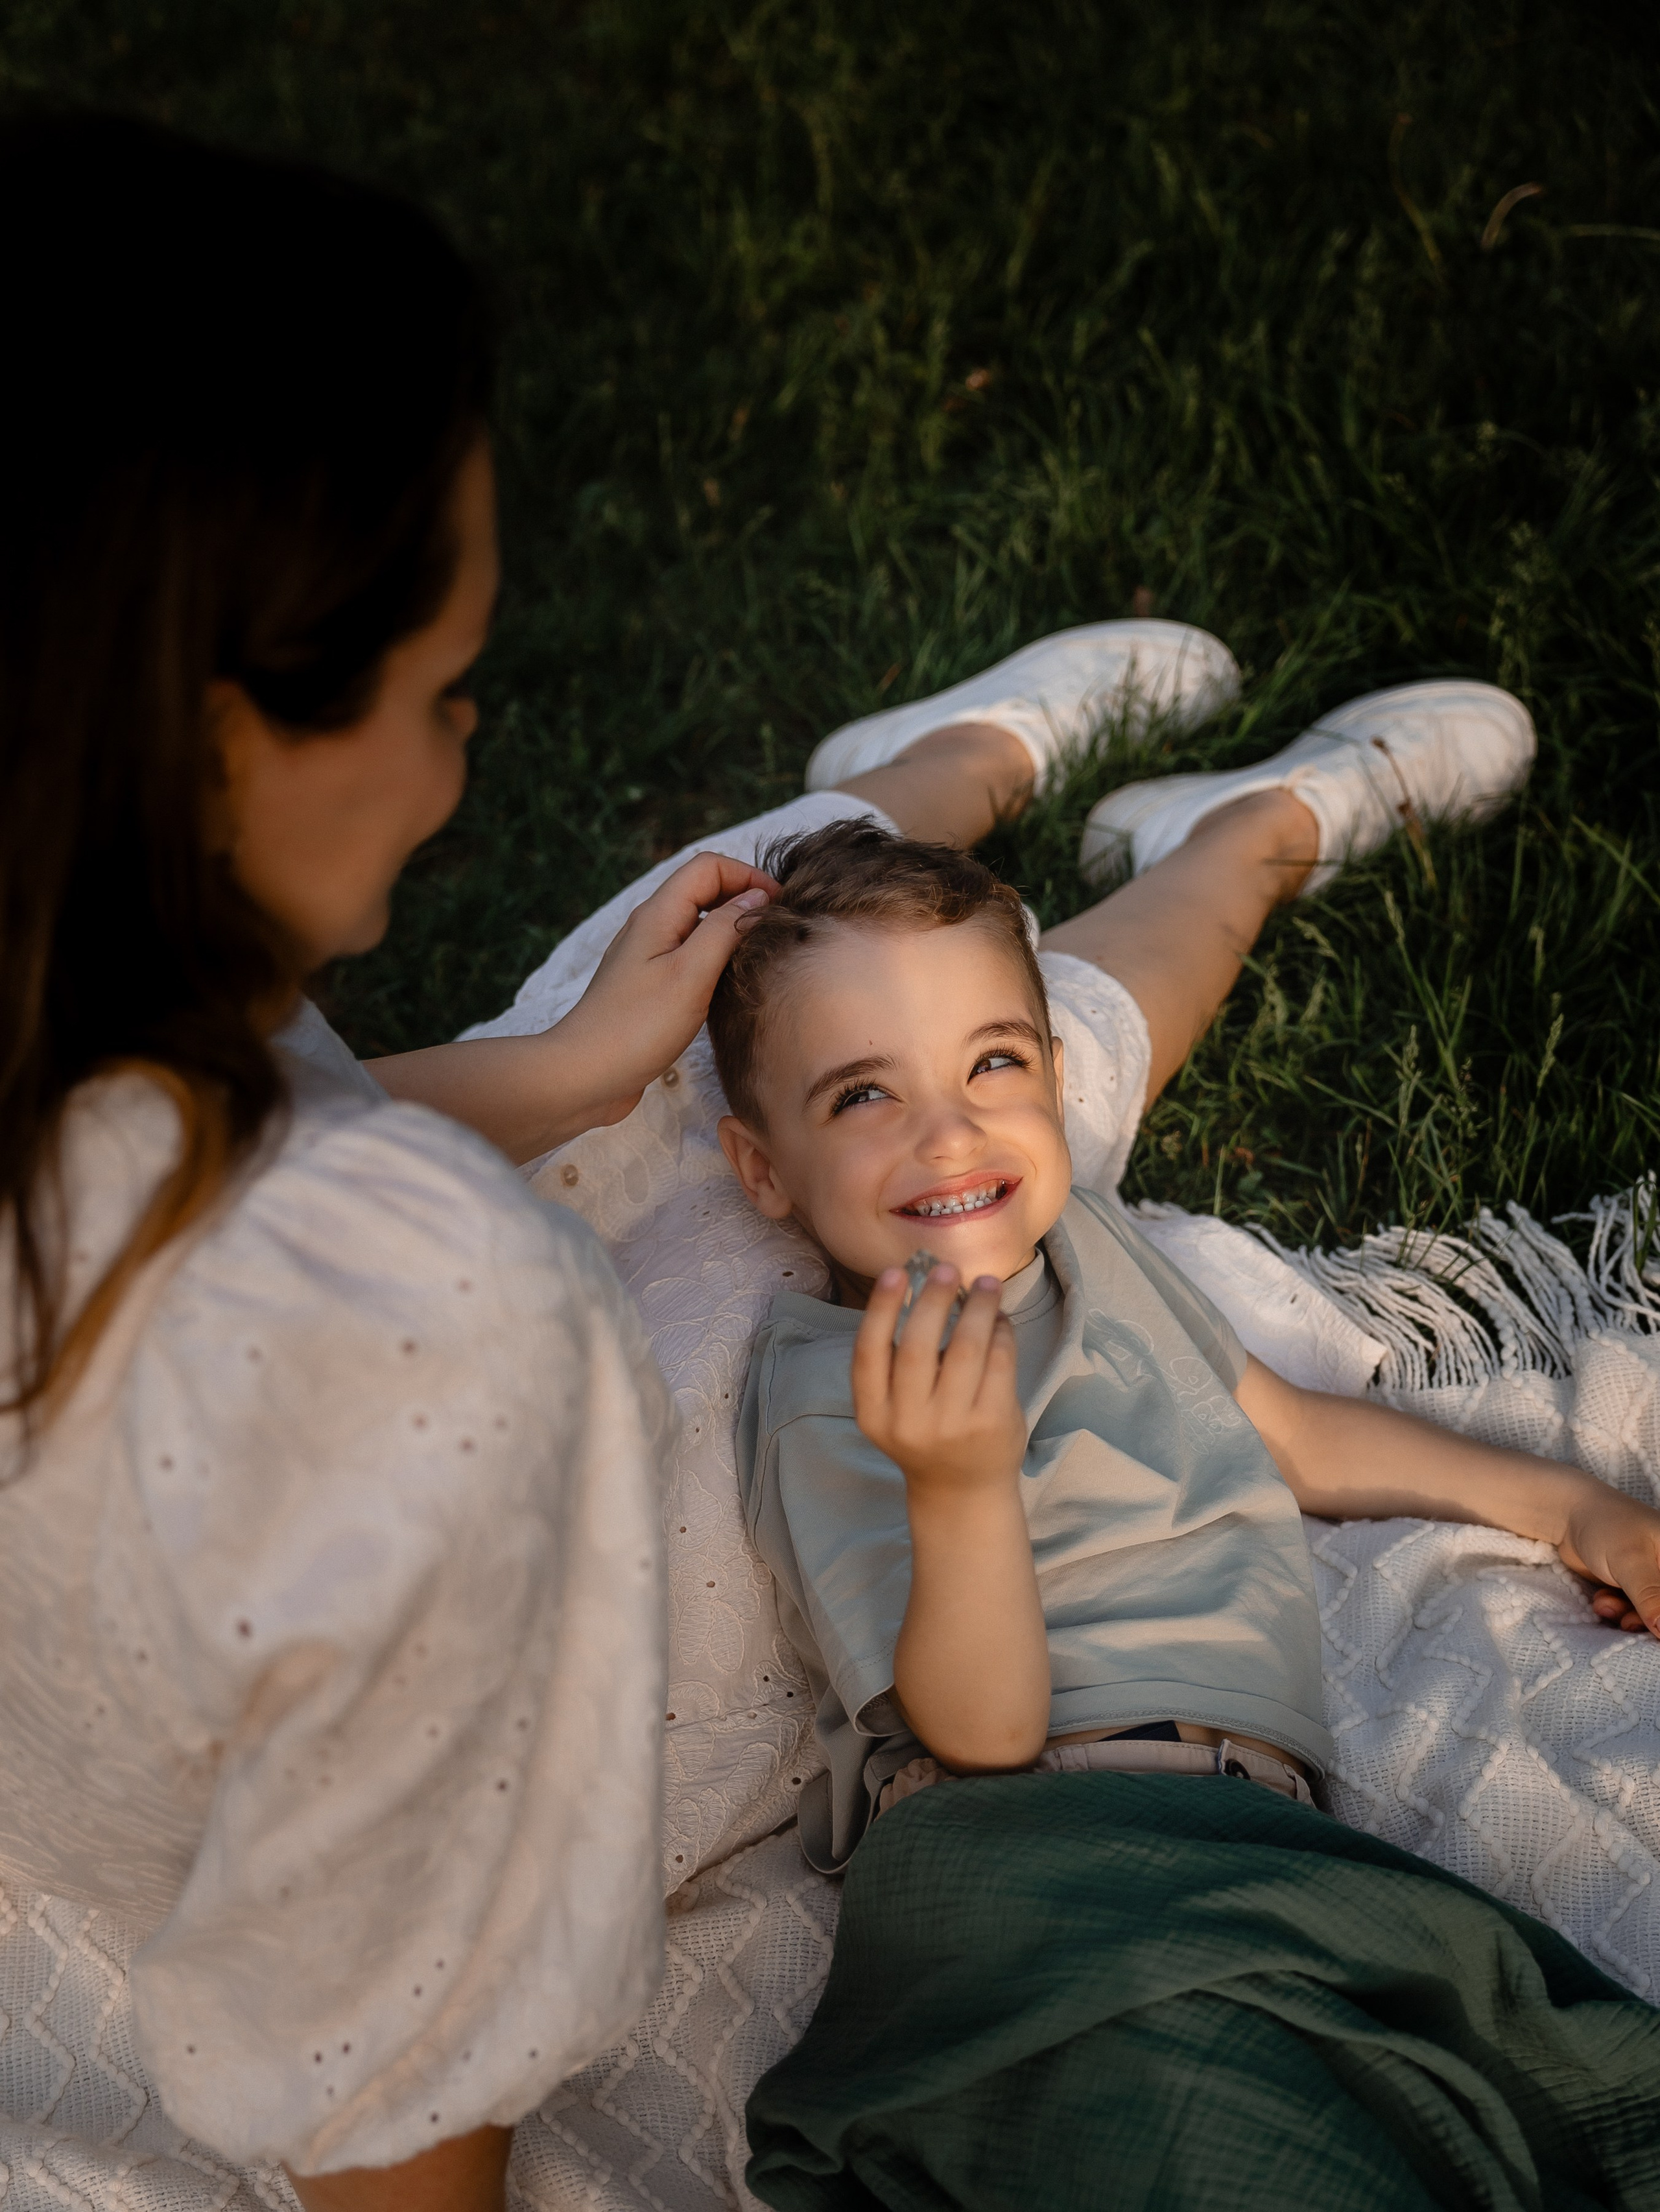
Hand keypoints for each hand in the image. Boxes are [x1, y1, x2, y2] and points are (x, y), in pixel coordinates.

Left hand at [552, 852, 776, 1127]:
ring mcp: (648, 958)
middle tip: (778, 930)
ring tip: (762, 957)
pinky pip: (689, 958)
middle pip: (704, 891)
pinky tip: (731, 987)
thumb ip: (726, 930)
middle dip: (744, 900)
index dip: (749, 877)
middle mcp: (650, 928)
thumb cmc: (637, 1026)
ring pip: (698, 926)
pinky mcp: (649, 988)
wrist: (584, 1076)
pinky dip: (716, 960)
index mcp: (658, 914)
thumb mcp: (691, 973)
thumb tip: (756, 900)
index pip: (709, 867)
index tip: (780, 906)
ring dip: (732, 932)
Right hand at [852, 1264, 1025, 1496]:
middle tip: (946, 1269)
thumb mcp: (893, 1408)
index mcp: (874, 1414)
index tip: (896, 1272)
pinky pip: (999, 1363)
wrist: (962, 1490)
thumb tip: (925, 1284)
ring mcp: (952, 1425)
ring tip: (986, 1283)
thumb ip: (899, 1361)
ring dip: (978, 1308)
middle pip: (919, 1347)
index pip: (869, 1353)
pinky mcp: (992, 1423)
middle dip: (934, 1299)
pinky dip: (1001, 1333)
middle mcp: (908, 1422)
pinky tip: (1000, 1320)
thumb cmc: (926, 1433)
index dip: (881, 1309)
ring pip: (966, 1349)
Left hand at [1559, 1486, 1659, 1638]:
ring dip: (1628, 1617)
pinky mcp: (1636, 1588)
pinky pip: (1635, 1611)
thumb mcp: (1631, 1562)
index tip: (1653, 1626)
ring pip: (1652, 1615)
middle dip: (1647, 1620)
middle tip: (1627, 1621)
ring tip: (1606, 1605)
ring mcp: (1654, 1580)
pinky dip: (1618, 1611)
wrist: (1569, 1516)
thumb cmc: (1606, 1527)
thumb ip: (1651, 1598)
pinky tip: (1602, 1601)